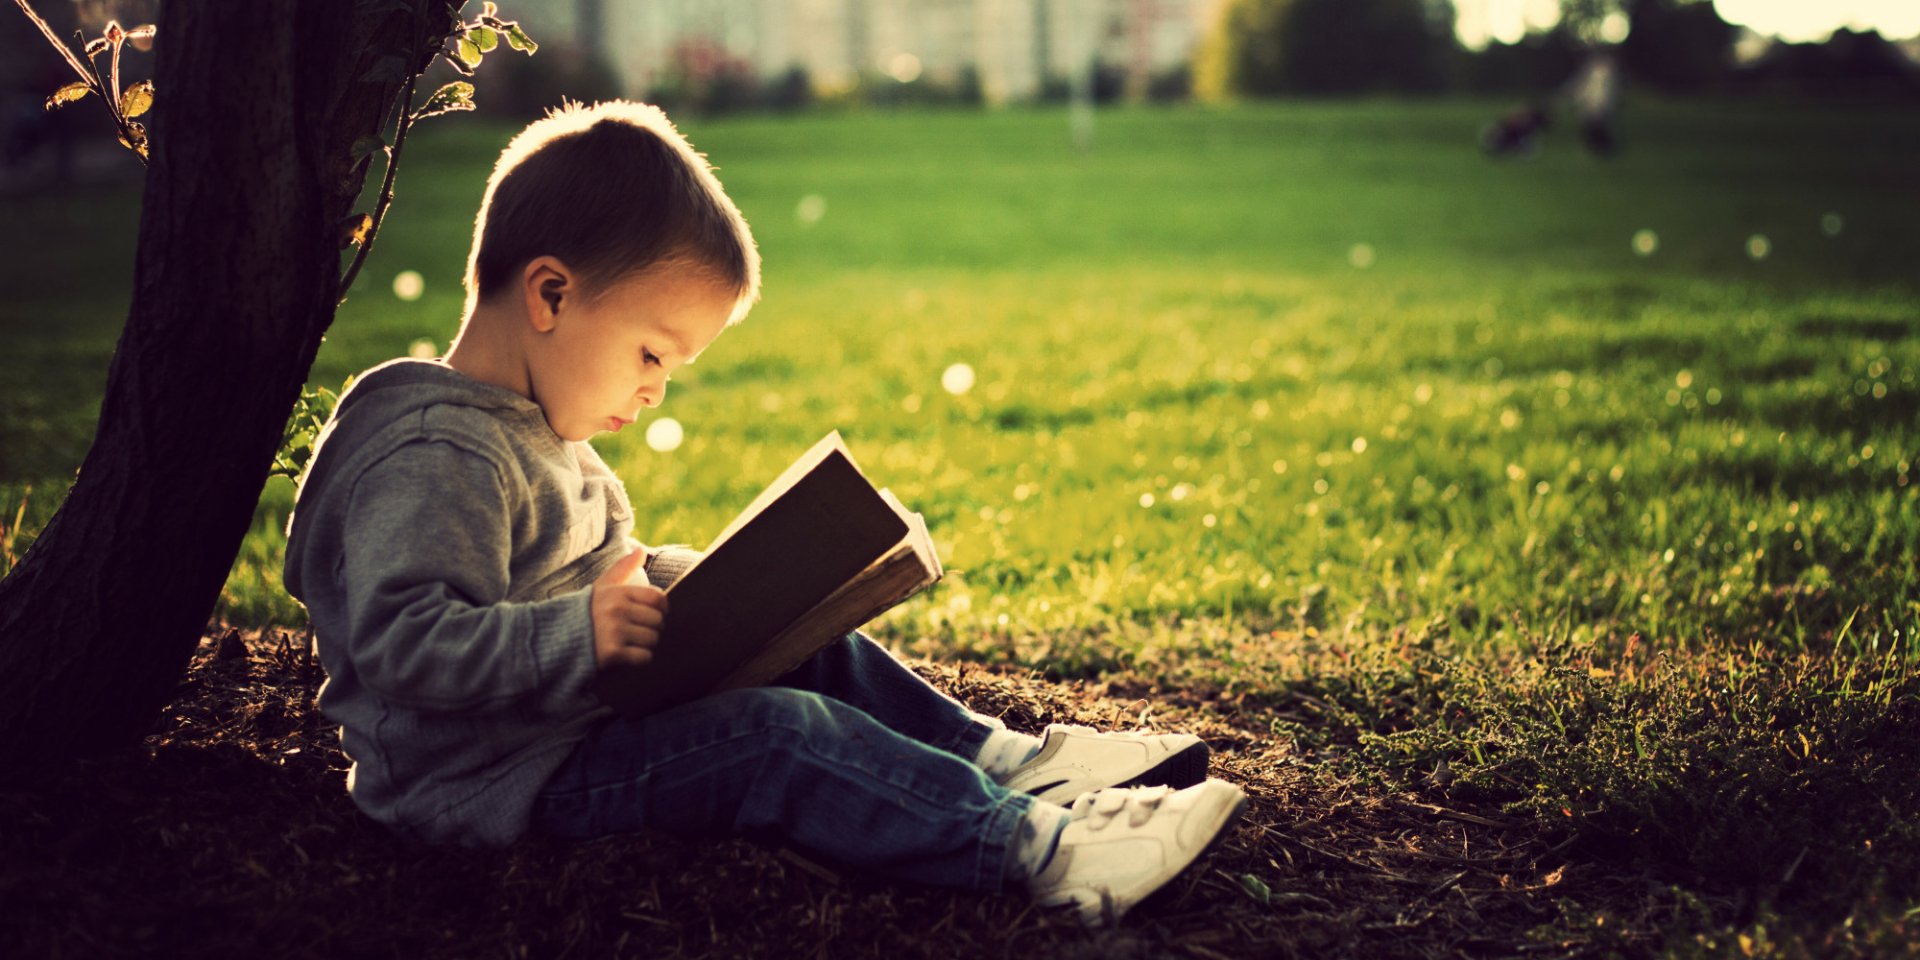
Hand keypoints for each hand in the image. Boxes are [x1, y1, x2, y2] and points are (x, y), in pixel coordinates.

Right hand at [590, 549, 668, 671]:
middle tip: (643, 629)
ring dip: (648, 643)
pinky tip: (630, 654)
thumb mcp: (603, 586)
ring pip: (652, 639)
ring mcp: (614, 632)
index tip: (655, 613)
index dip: (662, 607)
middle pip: (657, 621)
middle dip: (654, 627)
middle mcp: (617, 611)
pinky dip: (641, 658)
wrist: (560, 637)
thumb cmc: (588, 610)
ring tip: (635, 641)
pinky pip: (644, 657)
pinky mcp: (612, 654)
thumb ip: (622, 567)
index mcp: (618, 593)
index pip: (657, 598)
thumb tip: (641, 550)